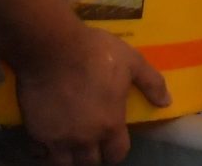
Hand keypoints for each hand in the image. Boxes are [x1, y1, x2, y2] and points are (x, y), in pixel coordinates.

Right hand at [11, 23, 168, 165]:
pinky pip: (39, 153)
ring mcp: (58, 138)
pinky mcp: (35, 132)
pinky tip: (48, 138)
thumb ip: (152, 83)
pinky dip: (45, 150)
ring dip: (69, 156)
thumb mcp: (133, 62)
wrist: (53, 48)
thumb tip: (166, 102)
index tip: (114, 142)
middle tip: (92, 142)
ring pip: (64, 164)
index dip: (116, 150)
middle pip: (89, 163)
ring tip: (71, 144)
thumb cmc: (96, 53)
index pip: (116, 155)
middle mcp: (84, 138)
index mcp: (110, 125)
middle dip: (93, 155)